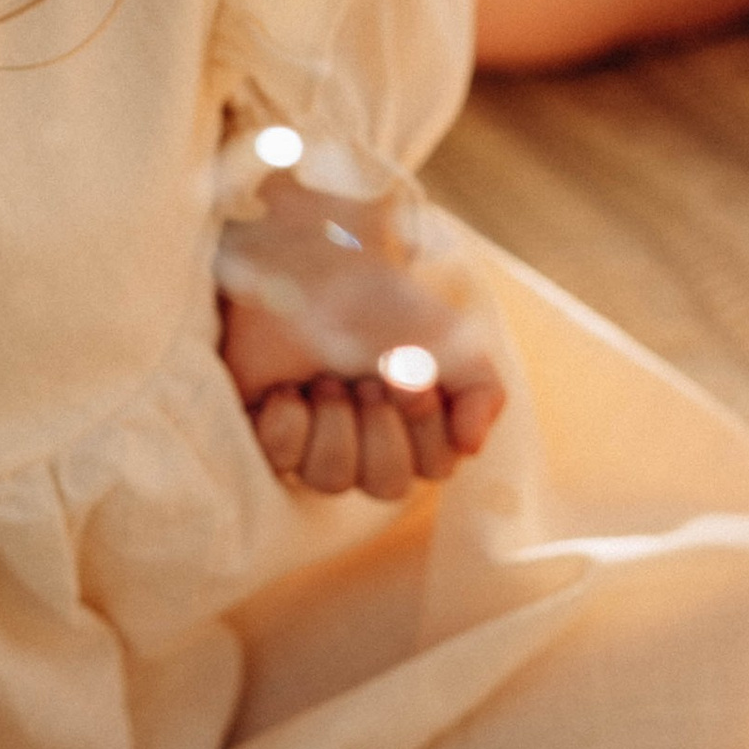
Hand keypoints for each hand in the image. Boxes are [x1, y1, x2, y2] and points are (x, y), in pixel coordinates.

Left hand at [217, 170, 505, 503]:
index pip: (435, 467)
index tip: (409, 372)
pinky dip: (289, 419)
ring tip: (325, 379)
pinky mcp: (266, 435)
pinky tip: (288, 390)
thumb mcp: (454, 341)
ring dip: (334, 420)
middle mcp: (367, 446)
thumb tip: (470, 448)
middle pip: (387, 486)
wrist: (314, 263)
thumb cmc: (384, 304)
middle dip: (379, 424)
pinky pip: (281, 461)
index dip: (424, 422)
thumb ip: (482, 396)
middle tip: (366, 376)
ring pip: (333, 481)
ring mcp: (314, 444)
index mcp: (415, 431)